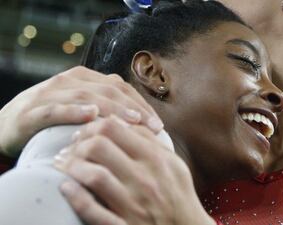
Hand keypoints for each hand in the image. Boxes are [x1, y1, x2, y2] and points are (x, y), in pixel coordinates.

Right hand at [0, 66, 162, 156]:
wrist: (8, 125)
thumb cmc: (54, 121)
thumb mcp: (82, 109)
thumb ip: (106, 109)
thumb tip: (142, 124)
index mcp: (86, 79)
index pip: (121, 88)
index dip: (142, 104)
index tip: (159, 124)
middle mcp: (71, 81)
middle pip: (109, 90)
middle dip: (134, 108)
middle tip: (153, 127)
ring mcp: (52, 93)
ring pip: (88, 97)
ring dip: (113, 109)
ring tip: (132, 121)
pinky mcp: (33, 110)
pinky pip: (56, 109)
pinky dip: (74, 111)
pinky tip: (91, 116)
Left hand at [54, 116, 214, 224]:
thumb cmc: (178, 193)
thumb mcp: (173, 163)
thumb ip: (150, 142)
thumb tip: (125, 122)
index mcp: (155, 159)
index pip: (114, 128)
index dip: (92, 126)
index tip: (86, 132)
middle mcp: (144, 179)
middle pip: (99, 146)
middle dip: (78, 143)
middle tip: (71, 147)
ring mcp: (133, 204)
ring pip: (93, 175)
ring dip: (71, 166)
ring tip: (63, 164)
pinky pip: (92, 210)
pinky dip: (75, 197)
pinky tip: (65, 187)